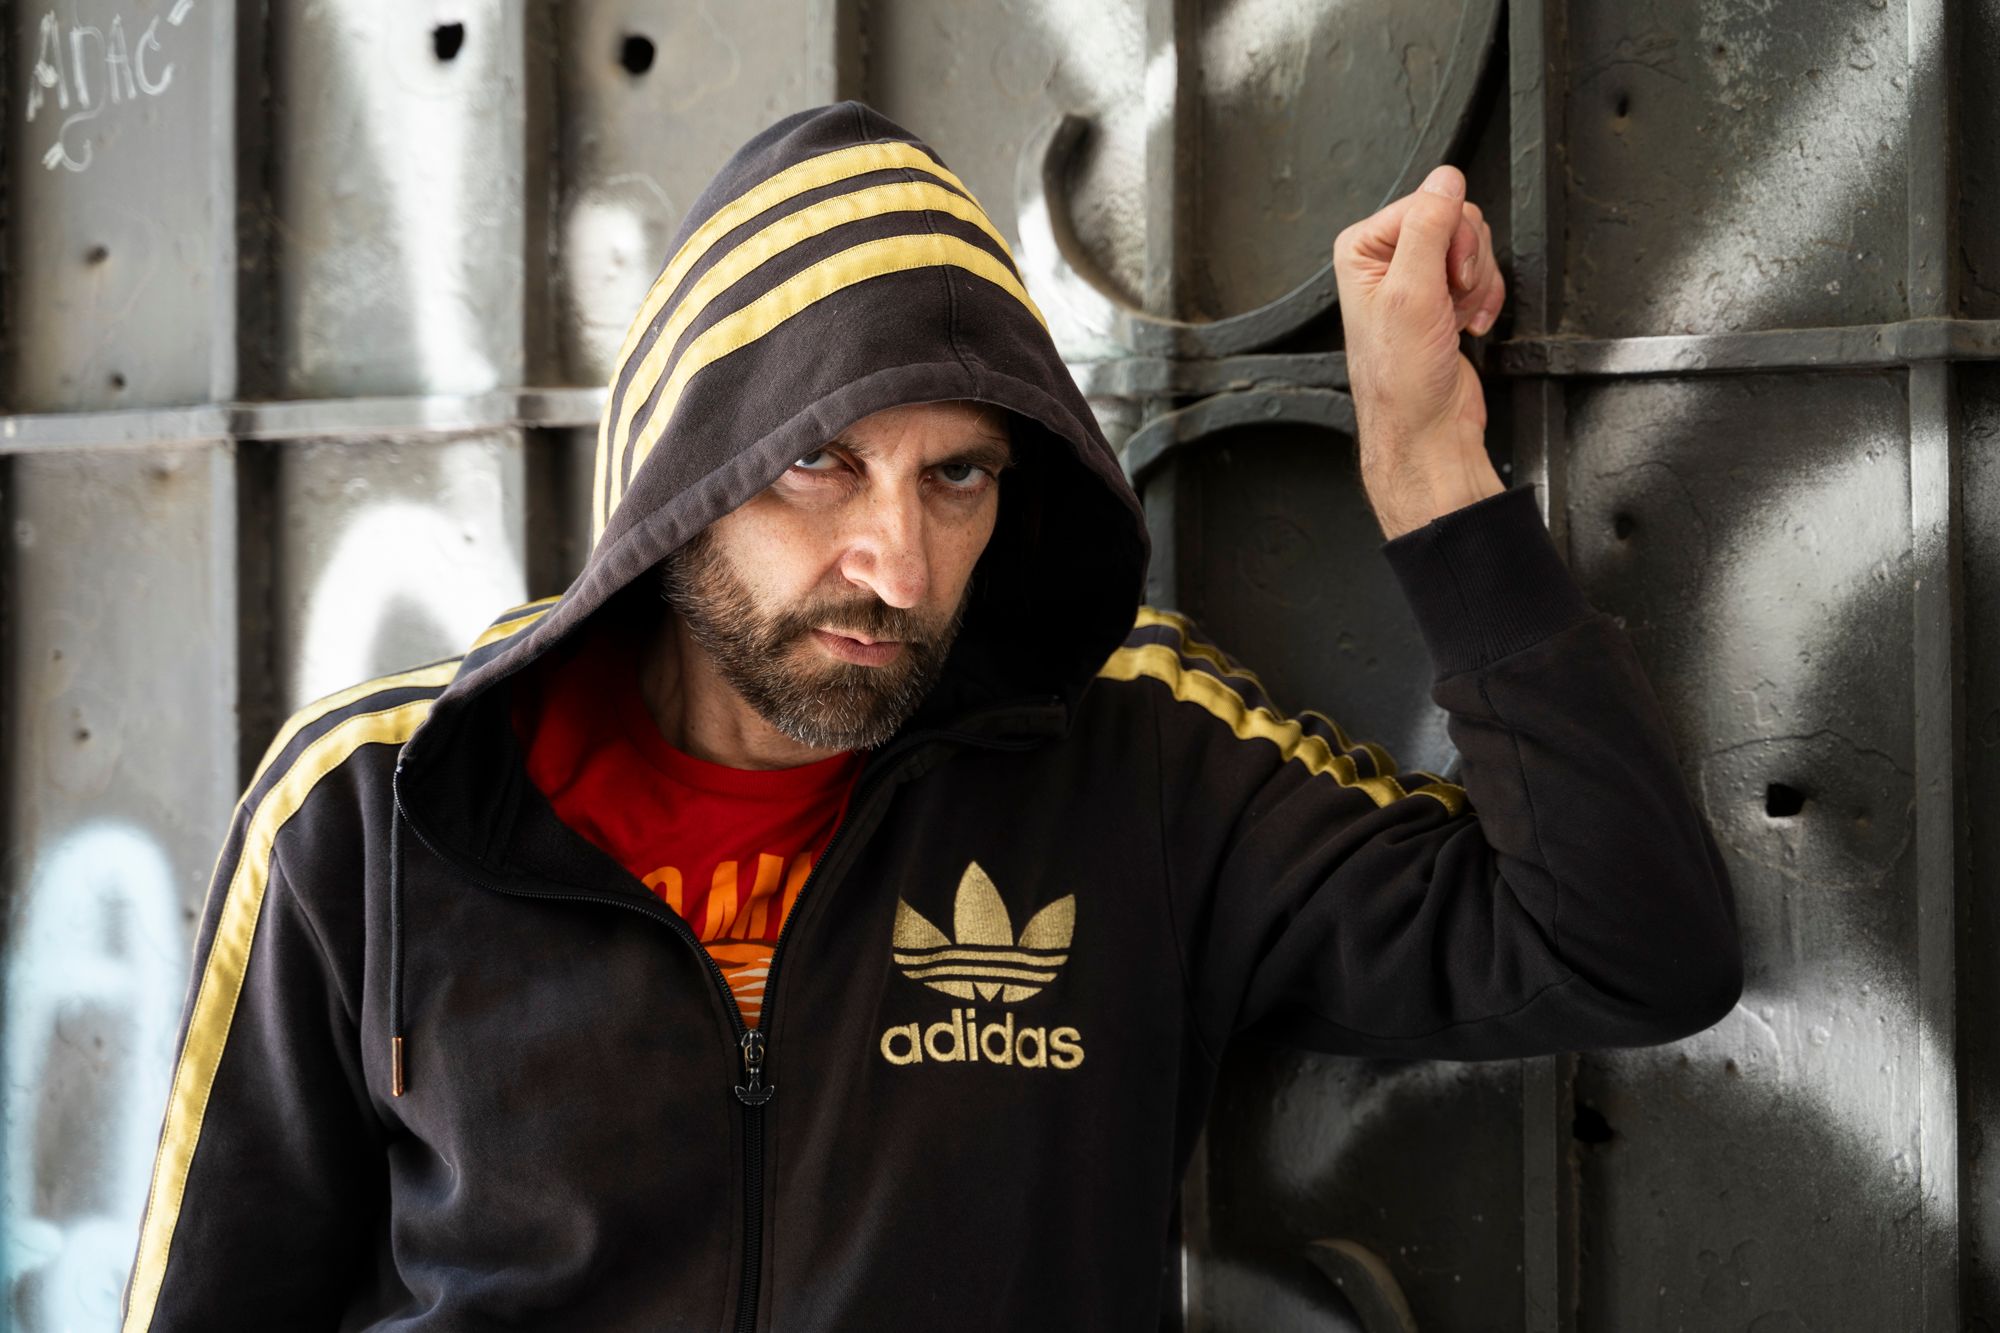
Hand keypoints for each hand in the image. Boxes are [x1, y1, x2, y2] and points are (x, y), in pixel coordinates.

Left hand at [1332, 164, 1507, 540]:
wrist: (1426, 430)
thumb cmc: (1403, 379)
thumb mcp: (1413, 293)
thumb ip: (1428, 228)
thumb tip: (1445, 179)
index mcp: (1363, 248)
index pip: (1430, 202)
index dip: (1451, 239)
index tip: (1445, 278)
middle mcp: (1386, 259)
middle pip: (1458, 222)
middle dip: (1467, 264)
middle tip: (1449, 301)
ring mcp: (1417, 279)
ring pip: (1475, 248)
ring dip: (1477, 286)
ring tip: (1454, 319)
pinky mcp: (1443, 298)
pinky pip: (1482, 274)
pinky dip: (1484, 300)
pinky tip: (1465, 325)